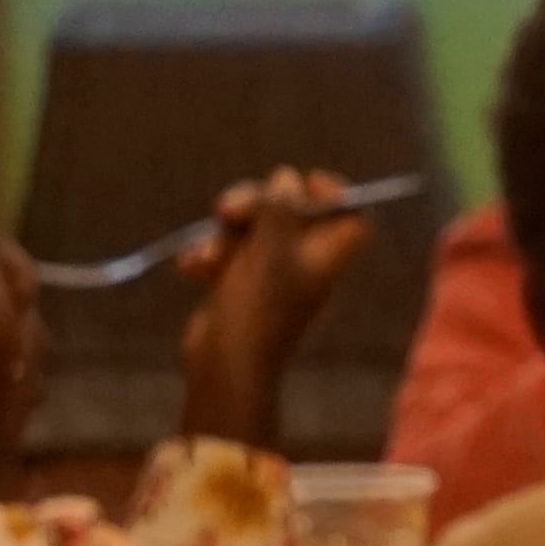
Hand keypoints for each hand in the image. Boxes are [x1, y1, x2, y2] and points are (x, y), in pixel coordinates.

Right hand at [177, 169, 371, 448]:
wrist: (225, 367)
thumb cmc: (259, 308)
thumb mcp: (272, 250)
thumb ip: (281, 209)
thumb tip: (287, 178)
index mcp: (328, 257)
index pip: (352, 216)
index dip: (335, 194)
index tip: (306, 182)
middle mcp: (304, 263)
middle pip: (290, 211)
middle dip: (254, 204)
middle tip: (227, 208)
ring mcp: (270, 275)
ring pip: (250, 229)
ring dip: (224, 236)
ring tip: (209, 256)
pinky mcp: (238, 285)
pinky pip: (226, 253)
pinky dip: (210, 257)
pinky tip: (192, 268)